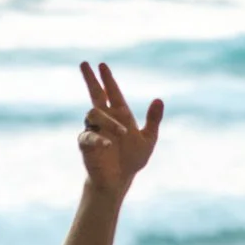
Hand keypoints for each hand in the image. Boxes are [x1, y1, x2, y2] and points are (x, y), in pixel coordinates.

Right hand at [77, 62, 162, 196]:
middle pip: (94, 94)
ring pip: (93, 114)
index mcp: (119, 115)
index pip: (111, 92)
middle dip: (90, 79)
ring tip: (124, 134)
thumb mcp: (148, 139)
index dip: (107, 79)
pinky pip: (87, 136)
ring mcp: (94, 130)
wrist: (119, 180)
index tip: (101, 65)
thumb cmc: (132, 159)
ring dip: (109, 121)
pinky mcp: (86, 145)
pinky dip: (98, 138)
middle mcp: (105, 120)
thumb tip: (159, 99)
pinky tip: (108, 145)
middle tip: (85, 64)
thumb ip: (153, 120)